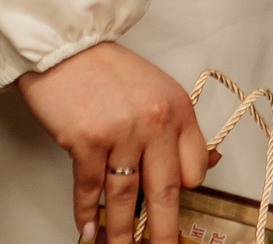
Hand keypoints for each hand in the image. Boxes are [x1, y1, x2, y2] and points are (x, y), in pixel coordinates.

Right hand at [17, 41, 209, 243]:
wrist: (66, 47)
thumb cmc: (108, 70)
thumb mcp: (156, 91)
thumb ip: (176, 130)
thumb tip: (205, 166)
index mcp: (177, 109)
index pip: (194, 168)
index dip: (185, 193)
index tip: (177, 213)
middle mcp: (155, 122)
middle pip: (165, 192)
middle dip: (163, 232)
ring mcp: (120, 133)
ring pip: (126, 197)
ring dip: (122, 232)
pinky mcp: (86, 141)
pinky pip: (90, 189)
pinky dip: (87, 214)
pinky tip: (88, 232)